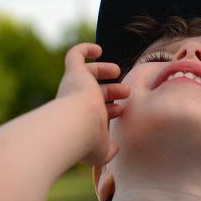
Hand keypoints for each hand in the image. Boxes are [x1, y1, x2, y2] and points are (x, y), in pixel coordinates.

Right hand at [58, 43, 128, 164]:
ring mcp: (74, 86)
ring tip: (116, 71)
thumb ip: (109, 151)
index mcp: (82, 120)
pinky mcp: (73, 72)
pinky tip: (98, 49)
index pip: (96, 111)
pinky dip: (85, 49)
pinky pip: (75, 55)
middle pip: (93, 91)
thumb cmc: (87, 140)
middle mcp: (75, 102)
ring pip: (86, 73)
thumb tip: (115, 149)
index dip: (110, 109)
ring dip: (103, 70)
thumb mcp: (101, 151)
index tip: (121, 111)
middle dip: (112, 91)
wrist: (74, 126)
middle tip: (126, 92)